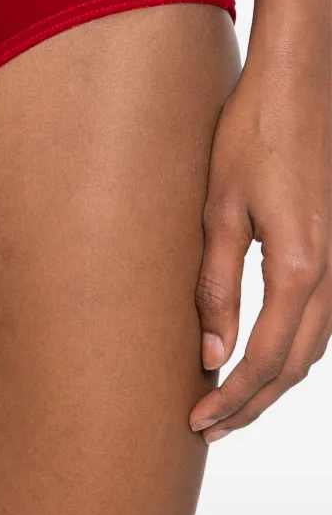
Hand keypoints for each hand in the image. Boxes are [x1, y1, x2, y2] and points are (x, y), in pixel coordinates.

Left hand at [189, 49, 331, 442]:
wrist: (297, 87)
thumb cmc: (252, 137)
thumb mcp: (219, 209)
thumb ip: (216, 284)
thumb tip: (210, 352)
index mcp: (299, 270)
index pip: (263, 359)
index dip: (230, 397)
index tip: (195, 420)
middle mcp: (329, 276)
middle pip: (293, 366)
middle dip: (250, 403)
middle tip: (206, 427)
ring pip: (311, 348)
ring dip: (272, 381)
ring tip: (228, 400)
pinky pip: (318, 320)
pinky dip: (291, 350)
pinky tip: (262, 352)